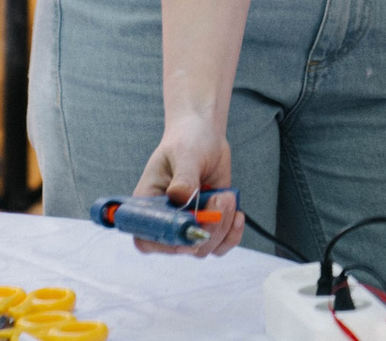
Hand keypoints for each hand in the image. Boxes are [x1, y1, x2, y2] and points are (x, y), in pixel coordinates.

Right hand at [133, 115, 245, 256]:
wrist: (205, 137)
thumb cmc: (187, 142)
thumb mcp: (185, 154)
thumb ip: (184, 177)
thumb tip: (179, 197)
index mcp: (148, 206)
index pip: (147, 240)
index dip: (168, 242)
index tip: (192, 224)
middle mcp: (166, 222)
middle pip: (182, 248)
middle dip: (207, 228)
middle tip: (220, 197)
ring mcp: (188, 226)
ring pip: (203, 249)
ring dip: (222, 225)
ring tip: (226, 196)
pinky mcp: (208, 226)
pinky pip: (220, 245)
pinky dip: (232, 235)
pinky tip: (238, 214)